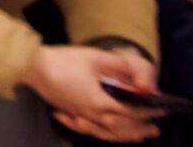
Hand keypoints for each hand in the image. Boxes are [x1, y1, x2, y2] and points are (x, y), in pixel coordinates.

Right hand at [25, 46, 162, 141]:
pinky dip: (99, 133)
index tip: (160, 111)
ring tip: (135, 136)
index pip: (131, 112)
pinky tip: (100, 131)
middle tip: (154, 129)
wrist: (32, 66)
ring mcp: (79, 115)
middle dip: (140, 129)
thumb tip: (138, 78)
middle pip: (121, 128)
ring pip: (106, 133)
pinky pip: (89, 130)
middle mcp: (92, 114)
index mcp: (101, 102)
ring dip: (124, 136)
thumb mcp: (95, 57)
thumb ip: (120, 67)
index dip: (148, 112)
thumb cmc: (62, 61)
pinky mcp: (69, 113)